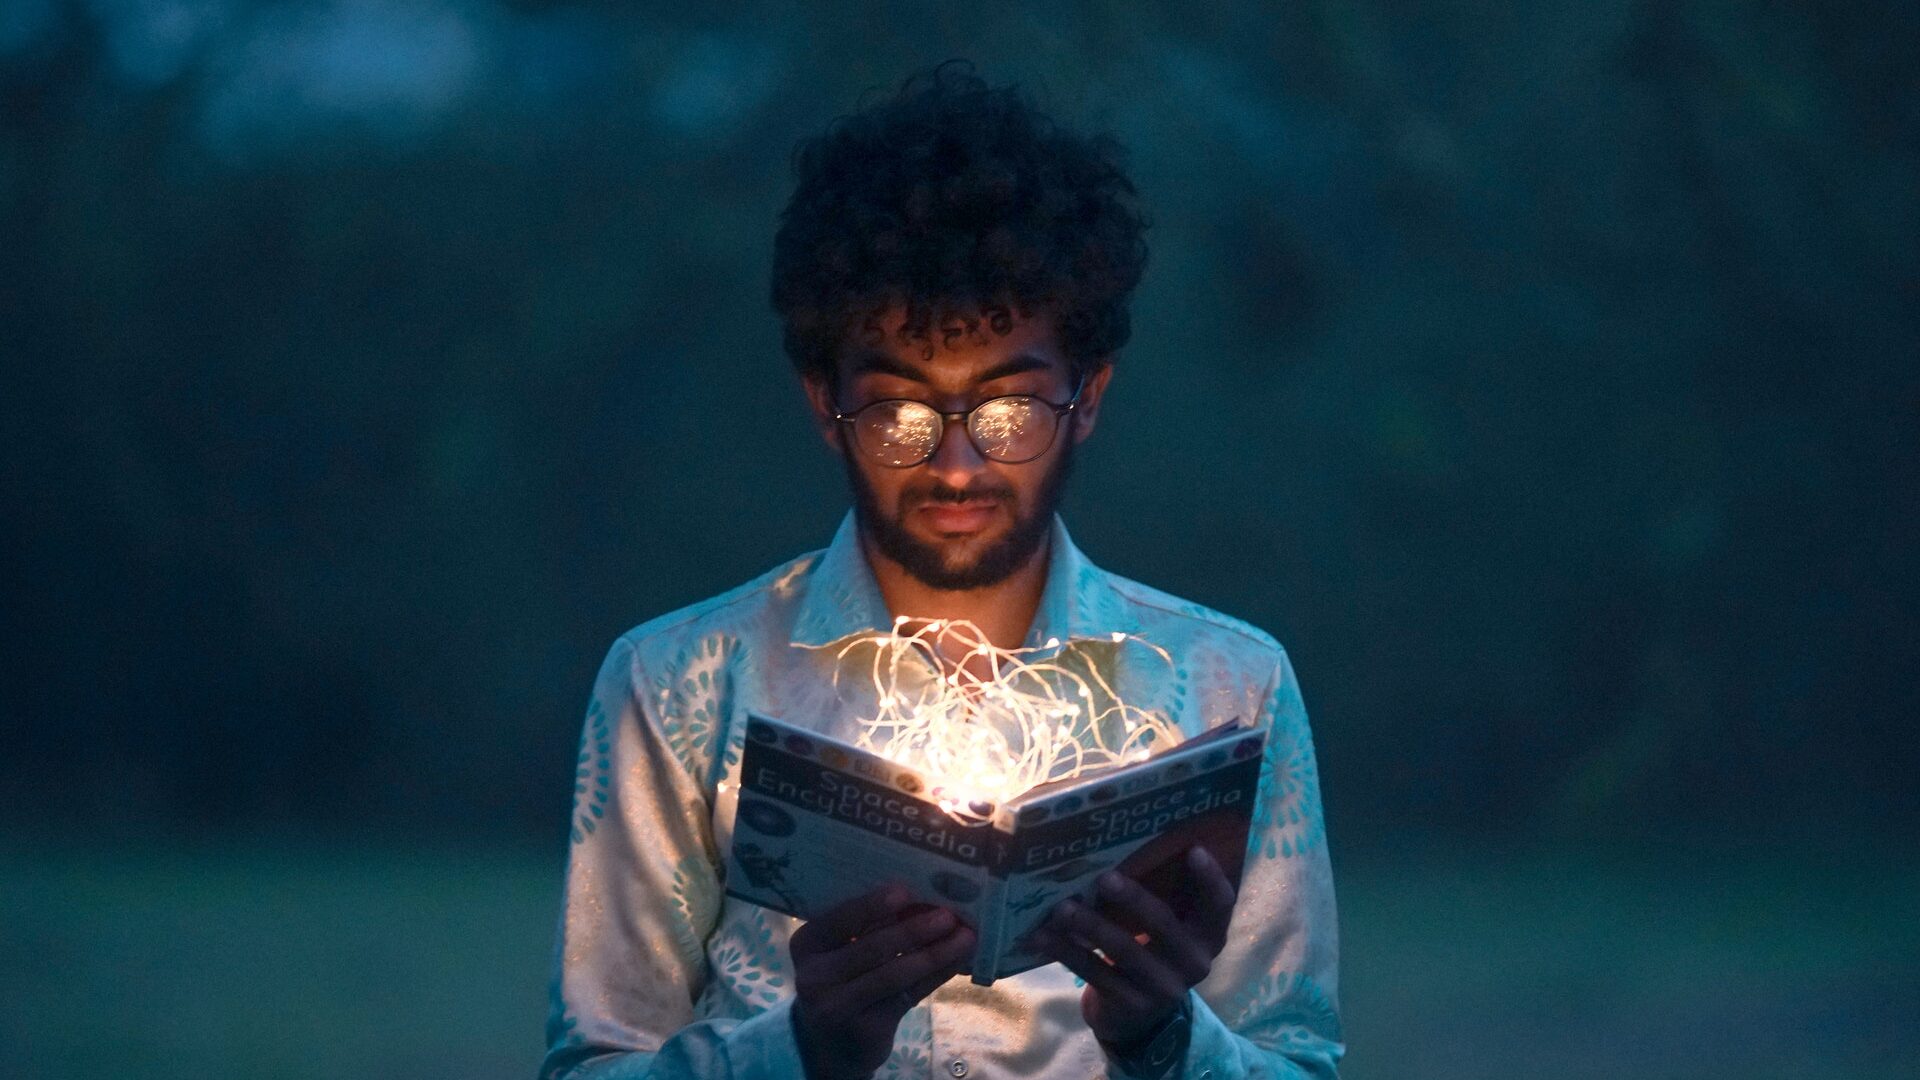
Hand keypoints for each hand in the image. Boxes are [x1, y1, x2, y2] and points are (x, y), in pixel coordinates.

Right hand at [789, 884, 975, 1079]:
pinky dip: (936, 974)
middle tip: (948, 915)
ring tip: (964, 936)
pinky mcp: (866, 1029)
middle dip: (914, 929)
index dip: (872, 906)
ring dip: (934, 953)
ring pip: (894, 974)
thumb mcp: (840, 951)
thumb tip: (922, 897)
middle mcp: (814, 976)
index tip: (905, 891)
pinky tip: (957, 960)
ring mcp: (838, 1007)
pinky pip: (909, 995)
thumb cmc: (842, 979)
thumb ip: (868, 928)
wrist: (832, 1044)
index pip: (839, 920)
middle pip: (871, 948)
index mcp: (806, 943)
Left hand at [1027, 846, 1236, 1045]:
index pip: (1220, 905)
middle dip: (1134, 899)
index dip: (1210, 879)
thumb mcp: (1166, 929)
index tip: (1194, 849)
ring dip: (1091, 926)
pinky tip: (1041, 936)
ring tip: (1062, 907)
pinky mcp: (1130, 1005)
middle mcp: (1194, 963)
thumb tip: (1124, 840)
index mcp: (1209, 936)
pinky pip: (1095, 973)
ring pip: (1125, 951)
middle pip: (1165, 926)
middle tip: (1105, 877)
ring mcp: (1163, 988)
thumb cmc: (1150, 950)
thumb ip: (1162, 896)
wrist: (1135, 1018)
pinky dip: (1066, 951)